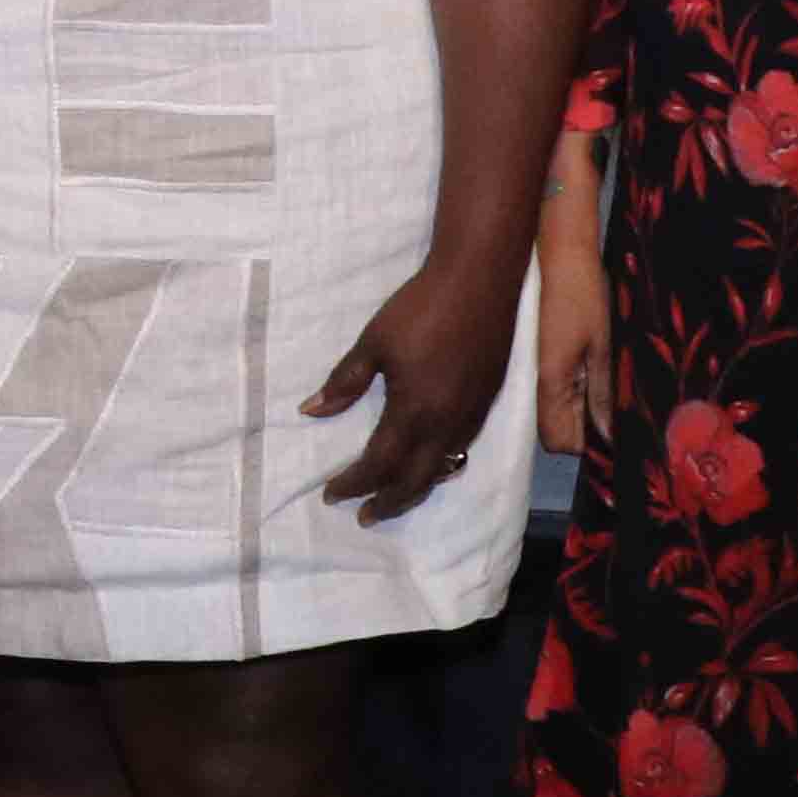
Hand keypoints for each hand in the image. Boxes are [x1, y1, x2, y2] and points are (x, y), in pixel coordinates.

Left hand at [303, 248, 521, 526]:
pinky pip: (460, 448)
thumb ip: (345, 382)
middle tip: (364, 516)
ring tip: (392, 496)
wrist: (480, 280)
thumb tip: (310, 411)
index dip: (354, 483)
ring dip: (415, 487)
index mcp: (415, 412)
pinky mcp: (487, 402)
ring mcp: (472, 415)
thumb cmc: (420, 308)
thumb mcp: (373, 343)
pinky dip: (439, 464)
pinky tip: (428, 460)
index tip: (331, 494)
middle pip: (416, 480)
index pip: (379, 464)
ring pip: (442, 468)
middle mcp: (447, 424)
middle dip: (387, 502)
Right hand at [533, 213, 614, 454]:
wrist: (556, 254)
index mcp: (551, 384)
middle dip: (581, 430)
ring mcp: (530, 372)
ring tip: (600, 386)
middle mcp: (533, 385)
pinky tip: (585, 371)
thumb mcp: (603, 346)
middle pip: (554, 433)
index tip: (613, 427)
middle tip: (611, 406)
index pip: (562, 442)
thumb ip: (602, 393)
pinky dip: (568, 394)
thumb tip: (607, 435)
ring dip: (576, 412)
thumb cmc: (583, 295)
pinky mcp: (533, 359)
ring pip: (551, 414)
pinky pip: (549, 393)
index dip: (589, 443)